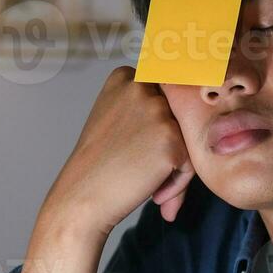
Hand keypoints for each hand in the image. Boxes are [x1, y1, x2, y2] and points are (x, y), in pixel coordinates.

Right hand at [43, 65, 194, 235]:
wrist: (82, 195)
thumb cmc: (97, 164)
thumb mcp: (112, 116)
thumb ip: (142, 106)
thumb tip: (189, 104)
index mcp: (125, 77)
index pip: (164, 96)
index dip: (158, 127)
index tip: (142, 148)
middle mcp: (142, 88)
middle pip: (179, 115)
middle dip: (171, 146)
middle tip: (147, 171)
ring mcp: (157, 112)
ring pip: (188, 138)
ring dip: (176, 167)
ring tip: (152, 186)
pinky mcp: (170, 139)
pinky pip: (190, 162)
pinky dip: (178, 183)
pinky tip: (155, 195)